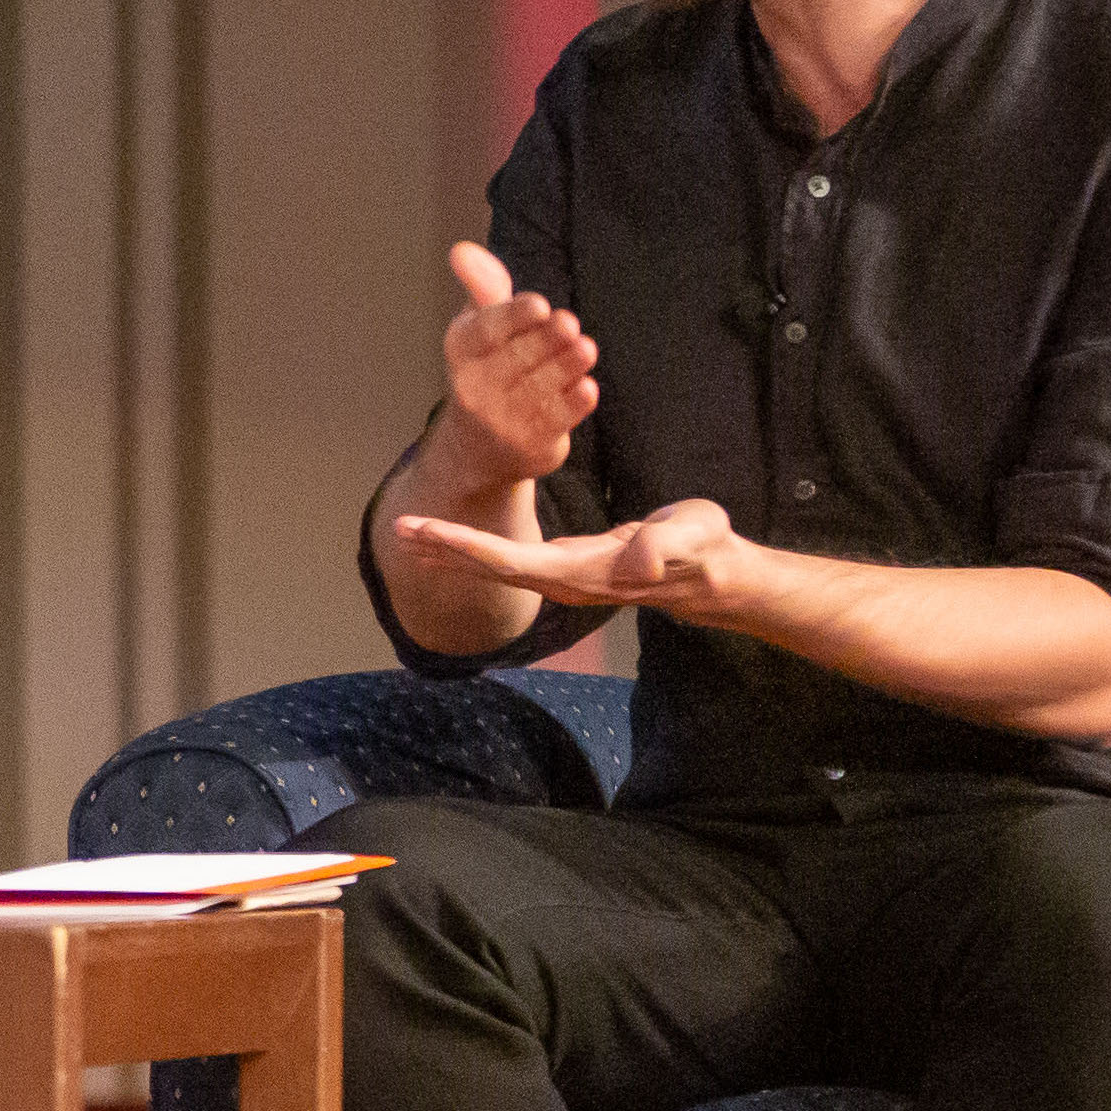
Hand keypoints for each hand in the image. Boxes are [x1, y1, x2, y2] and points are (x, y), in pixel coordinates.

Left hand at [390, 495, 746, 618]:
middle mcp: (563, 583)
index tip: (427, 532)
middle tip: (397, 527)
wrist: (713, 572)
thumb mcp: (690, 536)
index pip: (511, 561)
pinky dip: (476, 550)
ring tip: (410, 536)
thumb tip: (639, 565)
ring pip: (495, 568)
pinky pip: (510, 561)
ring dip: (451, 553)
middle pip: (491, 569)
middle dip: (443, 550)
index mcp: (581, 574)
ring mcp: (564, 578)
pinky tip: (454, 544)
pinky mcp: (567, 568)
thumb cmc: (703, 548)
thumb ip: (663, 548)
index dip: (466, 546)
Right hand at [437, 242, 598, 483]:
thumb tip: (462, 249)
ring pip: (539, 388)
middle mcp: (474, 387)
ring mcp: (501, 420)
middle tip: (570, 324)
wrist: (480, 448)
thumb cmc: (489, 371)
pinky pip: (556, 420)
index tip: (539, 305)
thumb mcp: (481, 327)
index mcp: (461, 350)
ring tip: (585, 348)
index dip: (512, 318)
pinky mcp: (530, 445)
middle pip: (516, 358)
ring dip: (566, 366)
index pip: (485, 331)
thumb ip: (483, 286)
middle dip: (546, 340)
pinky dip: (574, 403)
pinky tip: (587, 388)